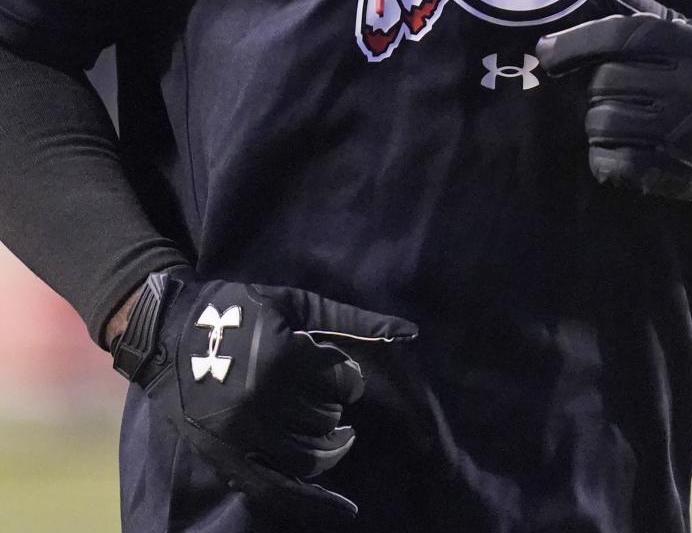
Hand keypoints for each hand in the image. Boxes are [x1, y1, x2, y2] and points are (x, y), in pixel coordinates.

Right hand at [111, 270, 417, 521]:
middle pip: (324, 420)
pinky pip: (273, 491)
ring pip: (306, 458)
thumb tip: (409, 332)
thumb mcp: (293, 301)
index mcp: (279, 356)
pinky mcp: (223, 457)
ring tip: (330, 434)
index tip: (340, 373)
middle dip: (334, 410)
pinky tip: (343, 504)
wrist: (167, 333)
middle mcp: (259, 399)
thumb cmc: (236, 308)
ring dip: (327, 447)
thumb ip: (350, 318)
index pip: (341, 382)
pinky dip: (311, 501)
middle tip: (327, 398)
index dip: (348, 378)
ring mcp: (238, 434)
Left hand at [536, 0, 691, 200]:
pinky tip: (617, 149)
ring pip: (602, 123)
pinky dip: (602, 158)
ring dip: (597, 123)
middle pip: (605, 82)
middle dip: (595, 88)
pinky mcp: (675, 172)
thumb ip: (625, 3)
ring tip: (617, 119)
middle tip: (610, 92)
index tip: (545, 52)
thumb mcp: (673, 30)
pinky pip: (611, 162)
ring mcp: (686, 132)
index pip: (620, 37)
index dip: (575, 43)